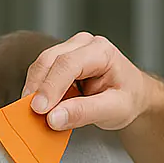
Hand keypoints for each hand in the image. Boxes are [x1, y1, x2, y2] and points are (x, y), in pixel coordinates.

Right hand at [20, 31, 149, 131]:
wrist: (133, 94)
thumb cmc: (128, 98)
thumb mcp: (113, 110)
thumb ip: (83, 114)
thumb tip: (53, 118)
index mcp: (101, 51)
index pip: (68, 64)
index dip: (51, 87)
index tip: (39, 109)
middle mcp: (83, 44)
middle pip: (49, 60)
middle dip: (37, 88)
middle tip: (30, 114)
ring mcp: (70, 49)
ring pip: (41, 65)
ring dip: (34, 90)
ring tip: (33, 114)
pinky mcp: (60, 61)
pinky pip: (42, 73)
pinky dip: (37, 91)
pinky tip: (39, 107)